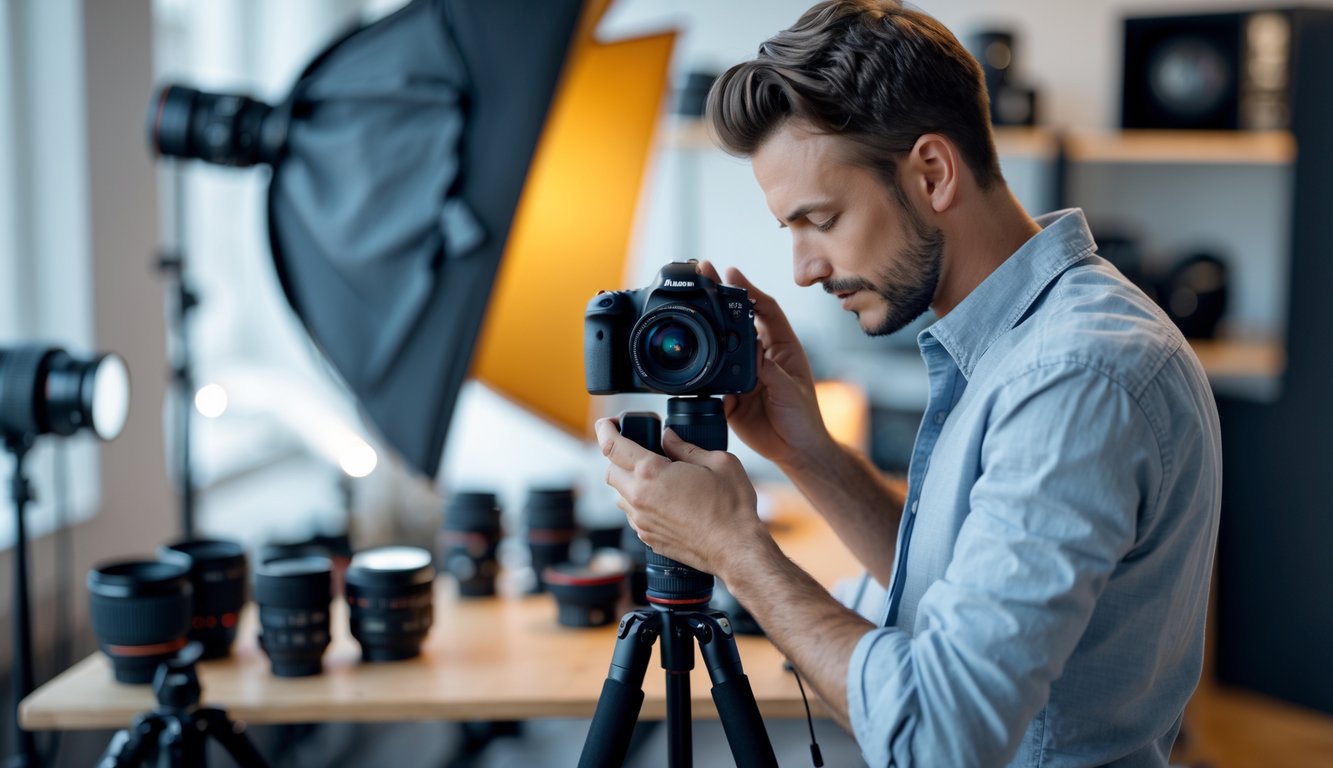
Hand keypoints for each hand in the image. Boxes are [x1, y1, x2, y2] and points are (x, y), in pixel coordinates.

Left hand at [595, 417, 764, 577]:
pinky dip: (639, 502)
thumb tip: (668, 437)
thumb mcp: (718, 462)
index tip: (610, 423)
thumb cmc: (731, 507)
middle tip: (641, 448)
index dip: (606, 428)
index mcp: (652, 473)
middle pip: (610, 470)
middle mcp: (639, 497)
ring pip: (619, 494)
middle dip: (619, 455)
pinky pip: (632, 514)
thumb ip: (686, 447)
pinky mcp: (648, 537)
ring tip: (657, 475)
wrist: (736, 549)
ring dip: (629, 480)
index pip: (611, 445)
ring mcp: (641, 521)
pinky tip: (663, 498)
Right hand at [696, 261, 833, 472]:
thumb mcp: (791, 390)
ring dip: (708, 326)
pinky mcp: (728, 393)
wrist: (794, 451)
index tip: (731, 273)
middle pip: (737, 319)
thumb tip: (751, 352)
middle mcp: (760, 354)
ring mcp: (742, 372)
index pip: (764, 309)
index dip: (748, 289)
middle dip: (720, 296)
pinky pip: (711, 376)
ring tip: (692, 305)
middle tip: (703, 275)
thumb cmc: (804, 417)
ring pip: (721, 343)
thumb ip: (770, 370)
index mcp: (782, 346)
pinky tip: (692, 353)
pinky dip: (702, 367)